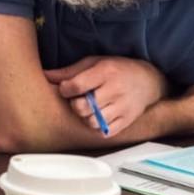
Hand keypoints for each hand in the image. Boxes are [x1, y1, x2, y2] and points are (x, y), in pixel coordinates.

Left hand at [43, 56, 167, 137]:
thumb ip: (69, 71)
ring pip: (91, 121)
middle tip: (78, 99)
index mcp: (105, 72)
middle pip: (82, 107)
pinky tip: (97, 117)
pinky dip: (96, 127)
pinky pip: (104, 131)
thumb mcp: (93, 63)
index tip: (66, 88)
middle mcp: (115, 90)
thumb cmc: (116, 69)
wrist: (148, 80)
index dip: (65, 89)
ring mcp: (123, 107)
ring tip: (88, 109)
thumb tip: (45, 75)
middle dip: (75, 104)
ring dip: (85, 117)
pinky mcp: (127, 121)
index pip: (76, 86)